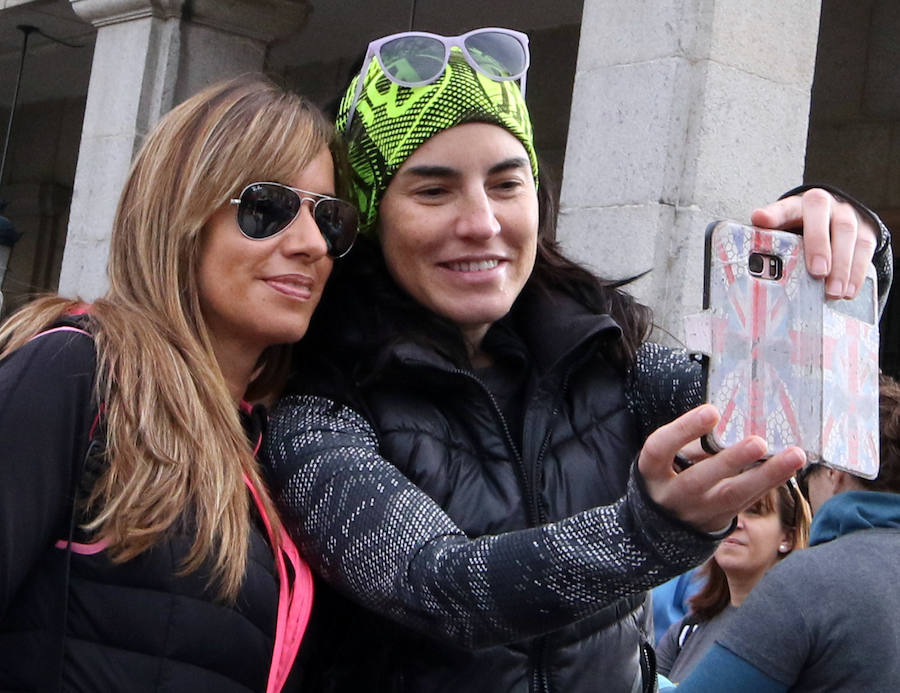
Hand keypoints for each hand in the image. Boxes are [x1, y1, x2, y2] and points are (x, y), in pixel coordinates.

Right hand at [639, 405, 804, 532]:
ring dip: (766, 475)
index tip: (712, 411)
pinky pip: (749, 499)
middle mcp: (673, 495)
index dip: (684, 430)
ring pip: (734, 495)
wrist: (664, 524)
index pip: (660, 449)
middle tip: (758, 442)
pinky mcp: (722, 519)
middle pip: (699, 479)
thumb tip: (729, 419)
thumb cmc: (668, 474)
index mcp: (652, 471)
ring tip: (794, 455)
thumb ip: (690, 443)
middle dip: (730, 461)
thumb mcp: (666, 458)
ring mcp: (699, 511)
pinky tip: (792, 465)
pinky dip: (772, 481)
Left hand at [751, 188, 877, 299]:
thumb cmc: (802, 232)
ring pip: (847, 233)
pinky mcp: (866, 231)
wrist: (835, 221)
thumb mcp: (784, 233)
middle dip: (819, 244)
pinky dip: (857, 272)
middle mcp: (823, 205)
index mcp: (796, 205)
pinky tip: (848, 291)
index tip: (761, 220)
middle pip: (821, 216)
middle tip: (817, 272)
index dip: (773, 214)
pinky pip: (865, 248)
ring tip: (833, 292)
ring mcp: (846, 216)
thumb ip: (769, 243)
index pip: (783, 207)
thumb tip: (751, 262)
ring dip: (841, 265)